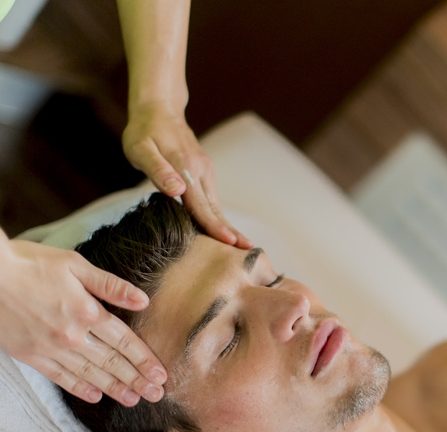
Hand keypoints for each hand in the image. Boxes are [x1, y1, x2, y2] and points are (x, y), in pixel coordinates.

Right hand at [0, 239, 166, 405]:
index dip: (145, 360)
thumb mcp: (76, 265)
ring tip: (133, 400)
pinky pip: (60, 377)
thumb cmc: (31, 264)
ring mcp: (51, 348)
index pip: (125, 342)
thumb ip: (111, 286)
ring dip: (114, 388)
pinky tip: (94, 396)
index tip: (161, 375)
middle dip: (137, 380)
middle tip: (156, 395)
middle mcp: (72, 335)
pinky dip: (79, 388)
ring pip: (90, 373)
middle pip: (112, 362)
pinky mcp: (30, 355)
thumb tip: (143, 301)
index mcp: (88, 312)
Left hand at [122, 104, 251, 247]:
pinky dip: (217, 213)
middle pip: (215, 208)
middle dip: (230, 230)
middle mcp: (201, 172)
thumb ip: (158, 171)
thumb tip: (177, 191)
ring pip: (215, 204)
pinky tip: (220, 226)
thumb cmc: (144, 131)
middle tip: (248, 250)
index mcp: (186, 170)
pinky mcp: (204, 171)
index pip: (202, 205)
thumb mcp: (141, 149)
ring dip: (226, 224)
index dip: (215, 226)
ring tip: (238, 244)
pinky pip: (211, 197)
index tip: (231, 242)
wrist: (159, 108)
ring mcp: (205, 171)